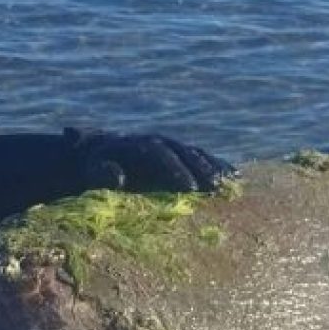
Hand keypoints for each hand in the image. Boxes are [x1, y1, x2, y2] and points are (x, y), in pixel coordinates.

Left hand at [68, 128, 236, 192]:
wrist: (96, 152)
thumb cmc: (94, 168)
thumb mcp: (93, 171)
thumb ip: (103, 173)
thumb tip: (116, 176)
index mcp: (135, 144)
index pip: (158, 154)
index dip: (175, 170)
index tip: (190, 188)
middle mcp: (155, 141)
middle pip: (181, 152)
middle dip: (199, 168)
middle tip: (216, 187)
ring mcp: (167, 146)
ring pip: (193, 153)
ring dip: (212, 166)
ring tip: (230, 183)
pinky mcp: (176, 154)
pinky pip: (199, 157)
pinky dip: (217, 165)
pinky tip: (235, 177)